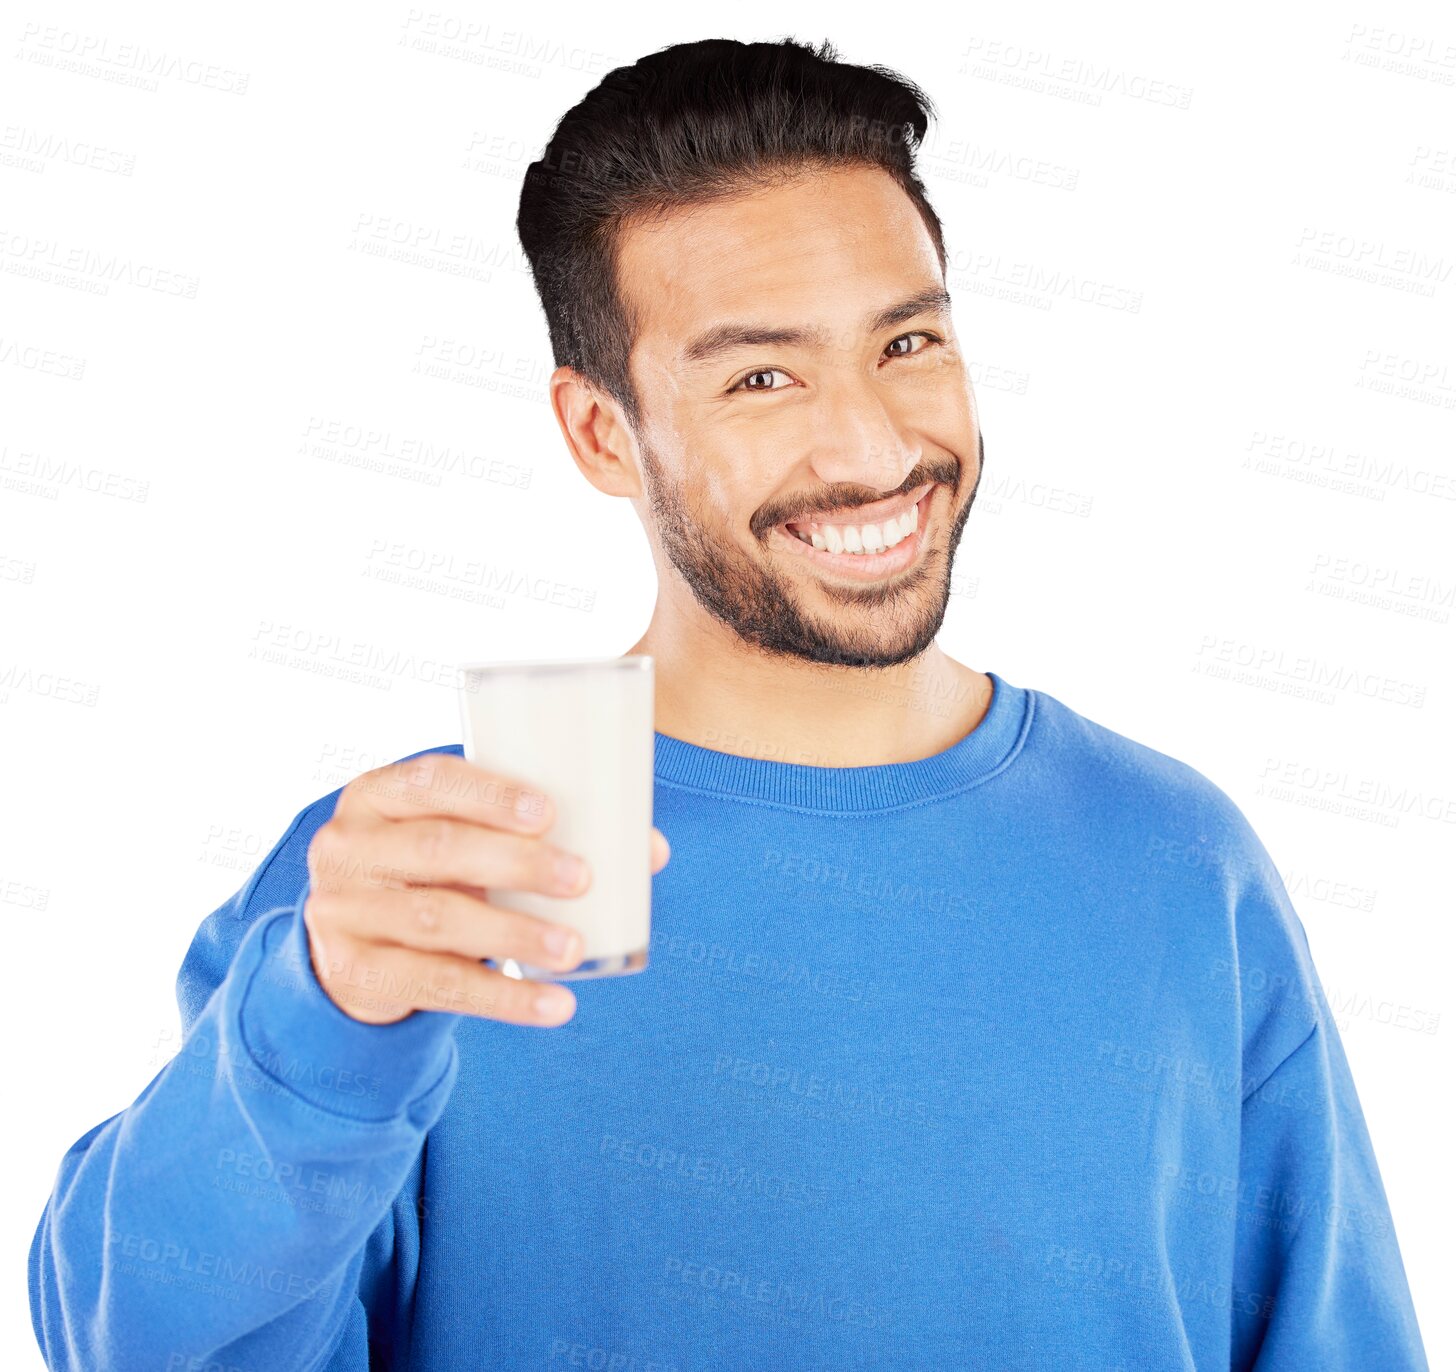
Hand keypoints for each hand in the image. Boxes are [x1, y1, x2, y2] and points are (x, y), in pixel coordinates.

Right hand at [301, 752, 669, 1027]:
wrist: (354, 946)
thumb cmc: (432, 873)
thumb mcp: (464, 841)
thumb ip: (537, 834)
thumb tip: (649, 850)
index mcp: (376, 793)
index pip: (429, 780)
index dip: (489, 795)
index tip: (549, 812)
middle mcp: (348, 846)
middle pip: (437, 848)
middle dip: (515, 863)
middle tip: (581, 878)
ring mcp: (342, 911)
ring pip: (437, 919)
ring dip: (515, 934)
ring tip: (574, 947)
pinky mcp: (355, 971)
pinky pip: (436, 986)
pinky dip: (504, 998)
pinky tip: (553, 1004)